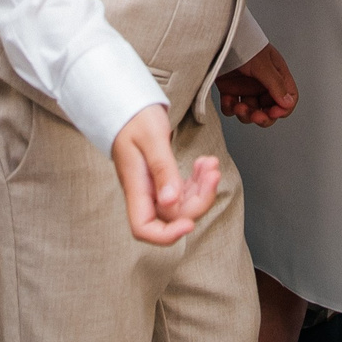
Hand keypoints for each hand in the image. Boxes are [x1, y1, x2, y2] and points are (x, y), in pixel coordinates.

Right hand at [110, 104, 220, 246]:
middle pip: (172, 217)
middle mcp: (144, 193)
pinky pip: (184, 191)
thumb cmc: (135, 117)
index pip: (144, 228)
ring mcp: (153, 189)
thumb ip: (162, 169)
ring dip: (202, 189)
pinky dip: (198, 181)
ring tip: (211, 164)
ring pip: (182, 205)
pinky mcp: (162, 181)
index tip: (189, 224)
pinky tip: (204, 163)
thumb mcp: (152, 138)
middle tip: (213, 173)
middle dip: (199, 201)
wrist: (129, 105)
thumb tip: (170, 202)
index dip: (167, 235)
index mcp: (136, 186)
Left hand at [215, 44, 296, 126]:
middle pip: (270, 110)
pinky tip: (227, 100)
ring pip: (251, 112)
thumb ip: (275, 84)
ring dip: (245, 115)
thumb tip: (288, 103)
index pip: (288, 98)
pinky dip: (230, 108)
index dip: (282, 109)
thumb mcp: (262, 64)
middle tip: (255, 116)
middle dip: (263, 117)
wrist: (216, 37)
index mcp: (276, 75)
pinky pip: (232, 108)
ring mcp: (246, 87)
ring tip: (238, 107)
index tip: (273, 112)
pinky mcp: (230, 90)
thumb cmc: (243, 42)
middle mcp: (263, 83)